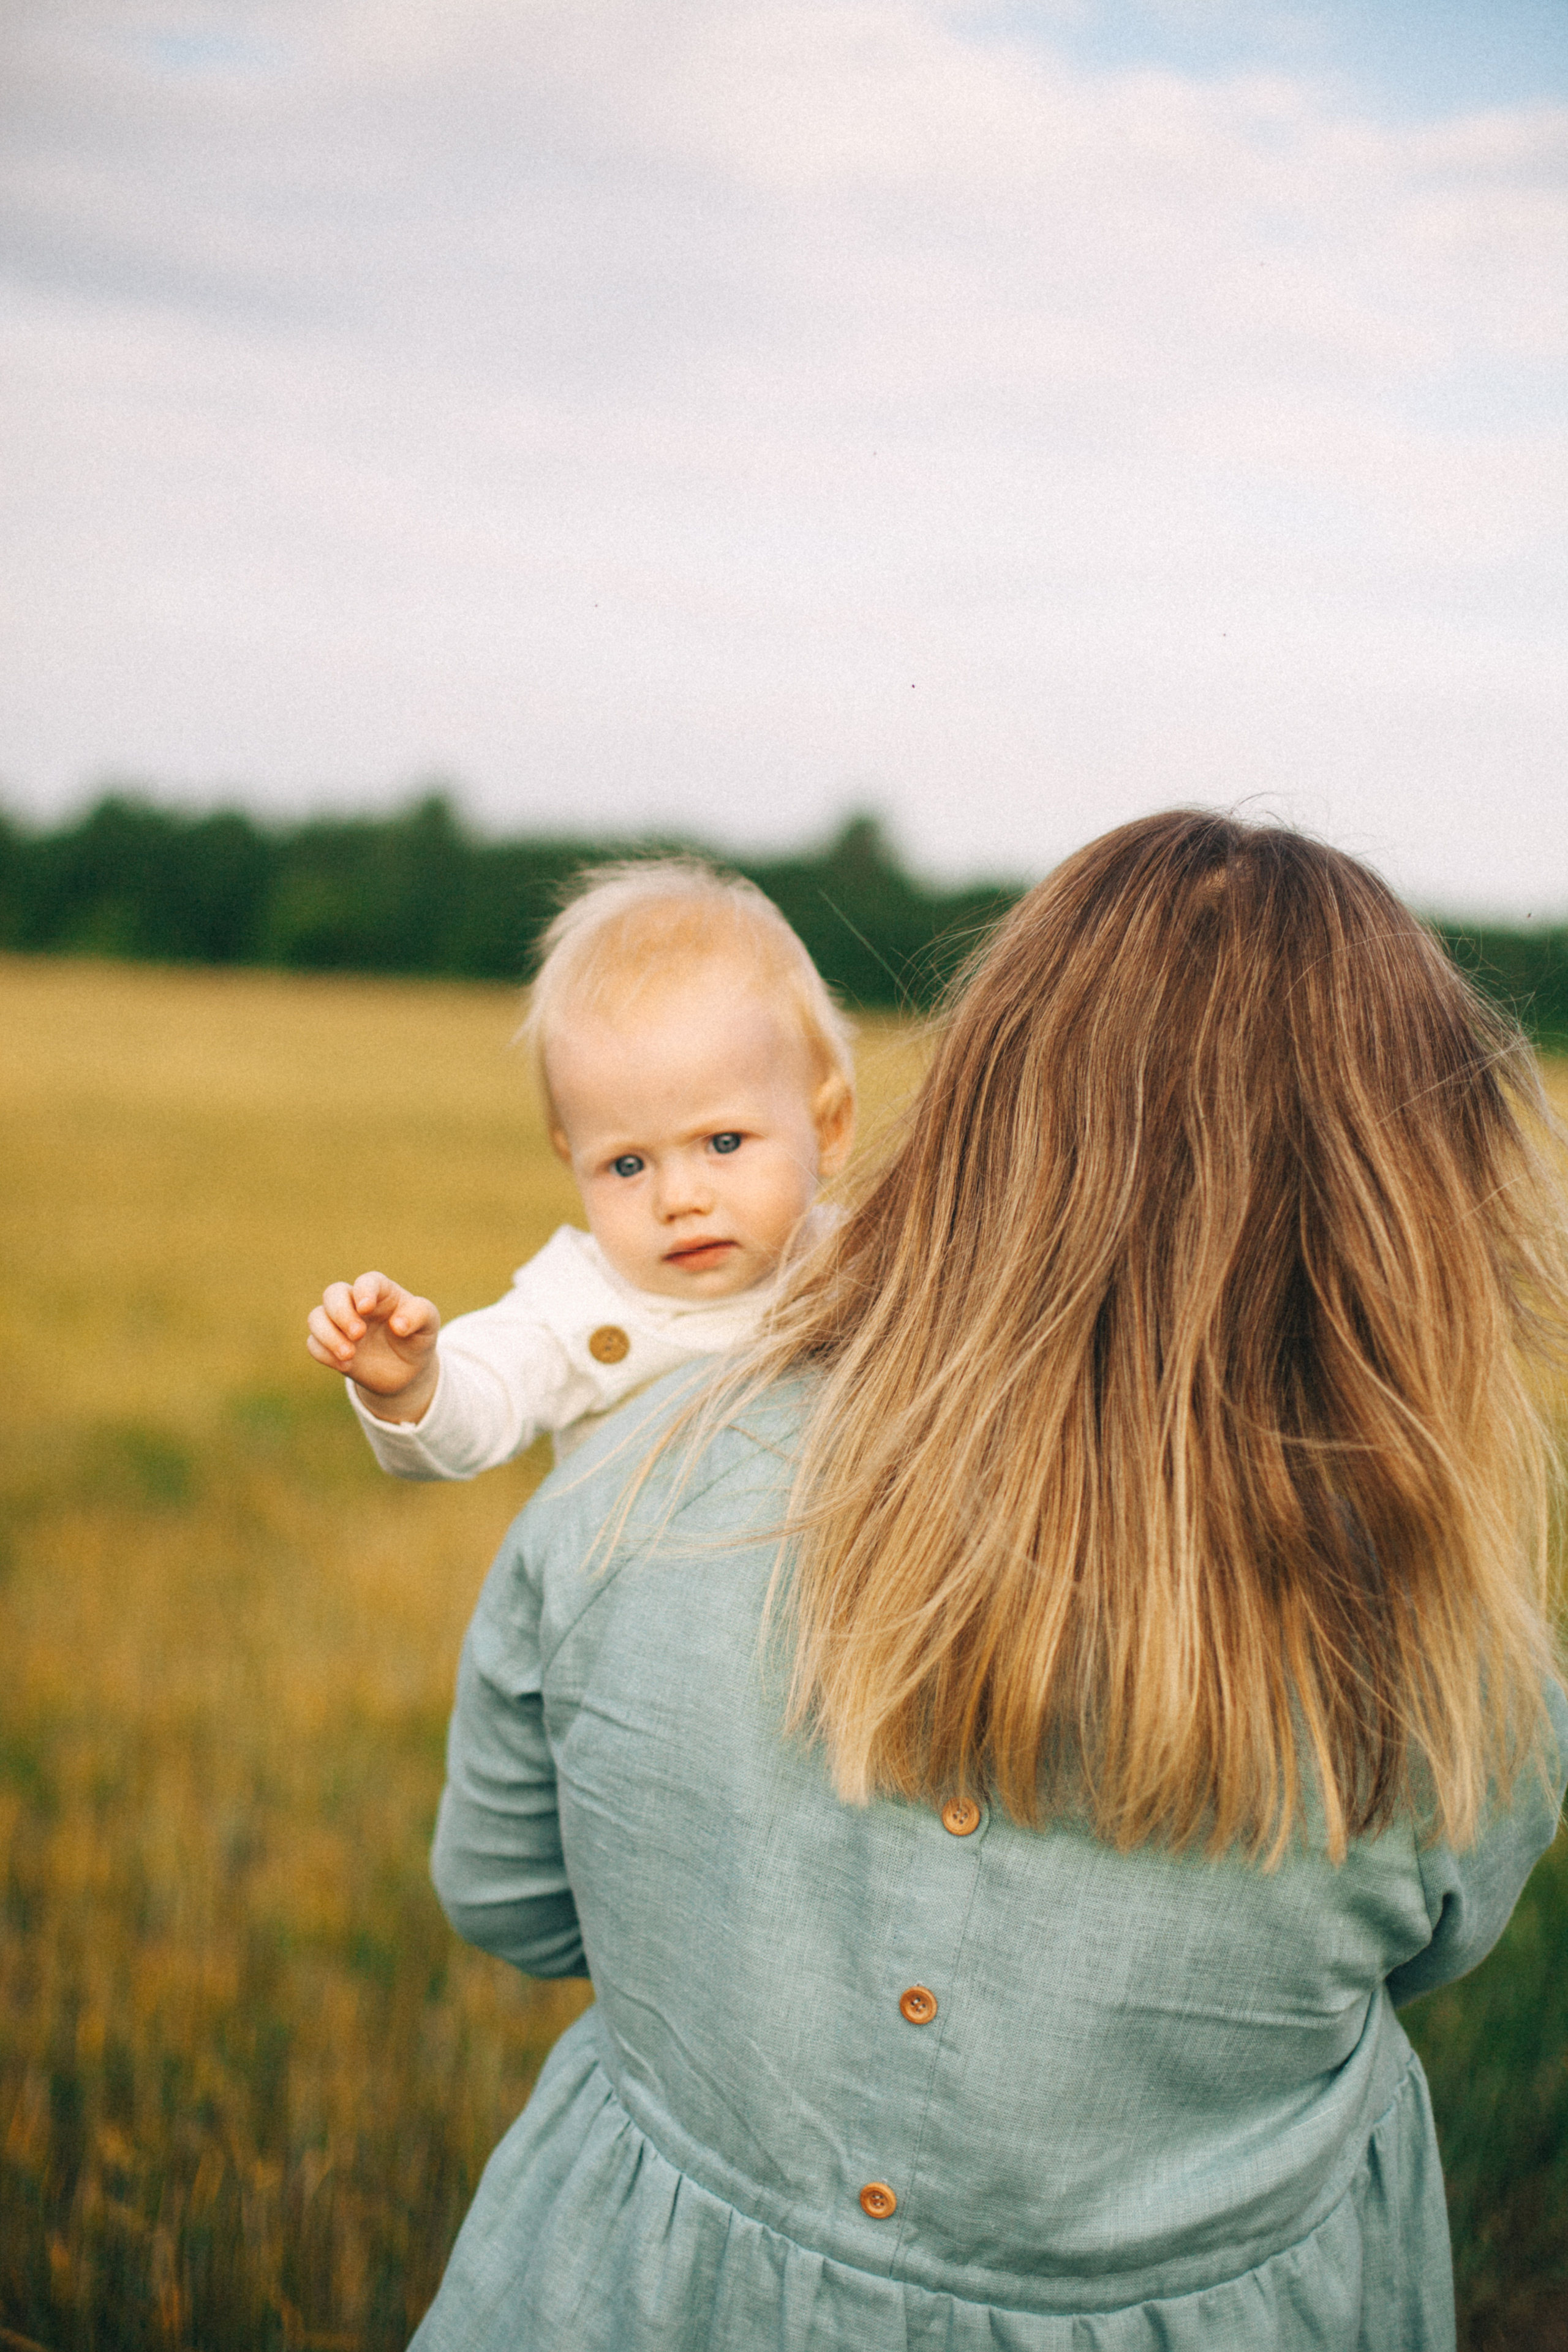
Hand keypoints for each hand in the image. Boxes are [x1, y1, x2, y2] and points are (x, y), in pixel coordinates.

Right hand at [307, 1271, 440, 1420]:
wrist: (406, 1371)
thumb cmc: (417, 1338)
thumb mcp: (429, 1324)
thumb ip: (419, 1315)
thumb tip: (398, 1324)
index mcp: (381, 1292)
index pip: (366, 1282)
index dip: (363, 1291)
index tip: (366, 1308)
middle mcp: (355, 1304)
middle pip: (333, 1294)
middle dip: (341, 1313)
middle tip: (359, 1334)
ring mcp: (340, 1325)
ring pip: (316, 1317)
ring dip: (328, 1335)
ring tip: (349, 1355)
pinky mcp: (330, 1346)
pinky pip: (313, 1344)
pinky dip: (324, 1353)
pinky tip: (346, 1366)